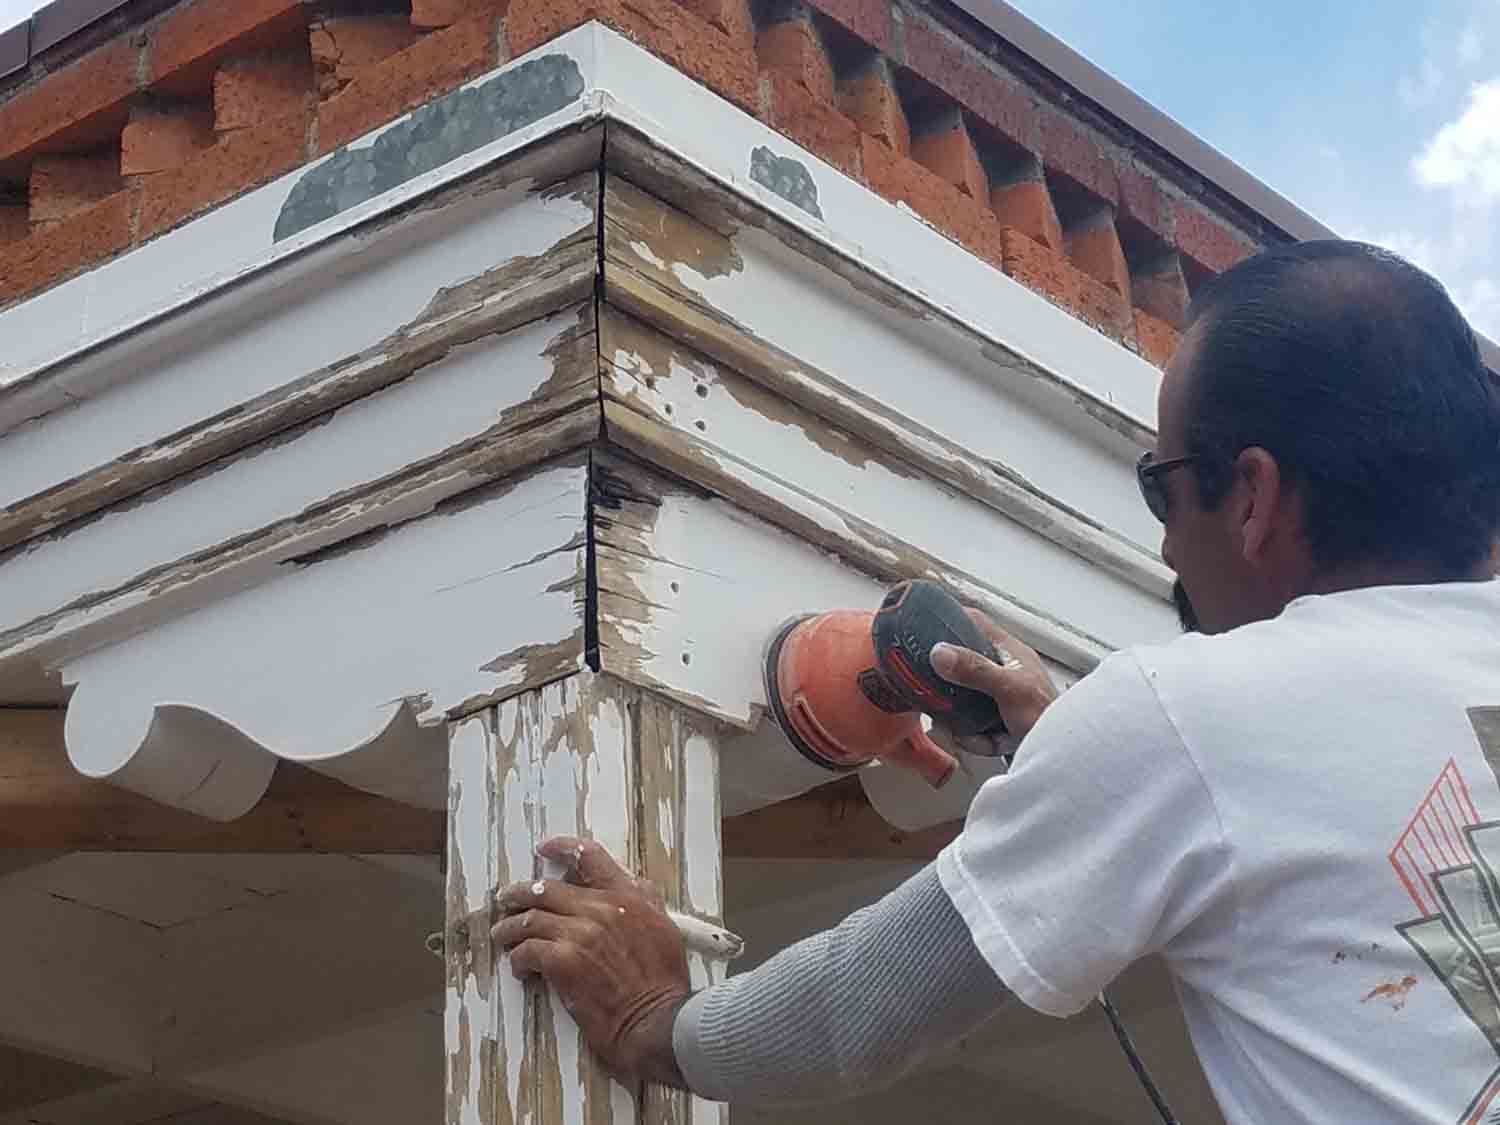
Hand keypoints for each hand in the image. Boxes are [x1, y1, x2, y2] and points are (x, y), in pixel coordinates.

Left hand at [492, 837, 690, 1087]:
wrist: (656, 1019)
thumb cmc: (662, 980)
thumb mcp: (663, 926)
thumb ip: (644, 900)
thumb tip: (631, 884)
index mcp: (627, 895)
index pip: (589, 856)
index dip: (562, 848)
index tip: (544, 849)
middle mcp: (600, 907)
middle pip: (547, 889)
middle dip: (520, 893)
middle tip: (506, 899)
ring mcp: (579, 933)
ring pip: (530, 920)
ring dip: (510, 928)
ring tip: (502, 935)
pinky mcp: (563, 962)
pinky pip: (527, 951)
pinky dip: (518, 959)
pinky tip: (520, 968)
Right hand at [928, 609, 1057, 750]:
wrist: (1066, 758)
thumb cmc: (1048, 716)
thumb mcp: (1008, 688)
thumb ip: (974, 669)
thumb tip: (939, 652)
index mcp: (1009, 653)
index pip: (976, 624)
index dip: (950, 619)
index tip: (923, 624)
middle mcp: (1004, 672)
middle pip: (963, 668)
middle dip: (948, 685)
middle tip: (932, 691)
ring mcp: (1001, 699)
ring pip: (965, 702)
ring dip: (962, 721)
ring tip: (966, 730)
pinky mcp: (1000, 724)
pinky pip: (975, 728)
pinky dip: (977, 739)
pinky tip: (986, 743)